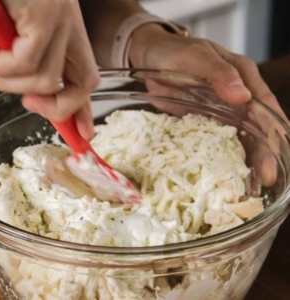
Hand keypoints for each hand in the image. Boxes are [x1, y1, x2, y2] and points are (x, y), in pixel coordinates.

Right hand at [0, 0, 99, 139]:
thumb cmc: (1, 4)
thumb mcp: (15, 35)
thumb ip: (28, 63)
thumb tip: (34, 95)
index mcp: (66, 33)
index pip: (84, 81)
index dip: (83, 111)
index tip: (84, 134)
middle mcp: (69, 28)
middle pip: (86, 85)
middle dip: (58, 107)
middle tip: (32, 105)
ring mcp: (60, 21)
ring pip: (47, 80)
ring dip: (11, 80)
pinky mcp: (44, 14)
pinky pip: (27, 63)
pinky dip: (1, 64)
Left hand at [129, 24, 288, 186]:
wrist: (150, 60)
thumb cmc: (173, 53)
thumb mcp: (196, 57)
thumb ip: (219, 73)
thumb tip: (242, 97)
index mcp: (243, 77)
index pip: (266, 106)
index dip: (272, 131)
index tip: (274, 155)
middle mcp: (238, 97)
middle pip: (258, 127)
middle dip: (265, 153)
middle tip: (266, 179)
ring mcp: (222, 112)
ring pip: (242, 137)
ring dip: (249, 160)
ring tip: (254, 185)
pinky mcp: (207, 122)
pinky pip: (220, 141)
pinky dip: (226, 156)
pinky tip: (228, 173)